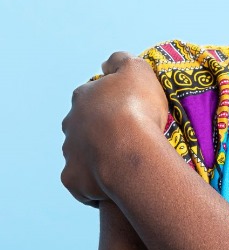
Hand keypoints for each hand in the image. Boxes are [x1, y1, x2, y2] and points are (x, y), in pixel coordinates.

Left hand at [61, 52, 168, 205]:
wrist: (128, 150)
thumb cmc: (135, 108)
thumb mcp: (137, 70)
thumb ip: (121, 61)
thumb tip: (107, 64)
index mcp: (83, 97)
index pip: (92, 95)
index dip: (110, 102)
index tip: (128, 110)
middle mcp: (70, 124)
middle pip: (82, 126)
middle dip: (98, 131)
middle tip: (126, 138)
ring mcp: (69, 153)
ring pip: (80, 155)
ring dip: (96, 158)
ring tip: (122, 165)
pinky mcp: (73, 180)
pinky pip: (81, 184)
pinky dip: (93, 186)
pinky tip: (112, 188)